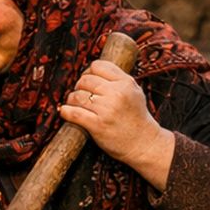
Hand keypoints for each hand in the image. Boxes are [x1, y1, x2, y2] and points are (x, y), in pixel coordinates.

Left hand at [58, 58, 174, 188]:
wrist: (143, 143)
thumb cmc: (136, 118)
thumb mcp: (134, 92)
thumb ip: (118, 80)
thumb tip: (92, 70)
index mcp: (126, 82)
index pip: (97, 66)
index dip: (88, 72)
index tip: (87, 83)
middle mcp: (116, 93)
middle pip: (85, 80)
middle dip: (79, 87)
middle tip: (81, 96)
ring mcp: (106, 109)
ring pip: (77, 95)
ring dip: (71, 100)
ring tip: (74, 106)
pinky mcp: (97, 125)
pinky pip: (74, 113)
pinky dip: (65, 112)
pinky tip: (65, 112)